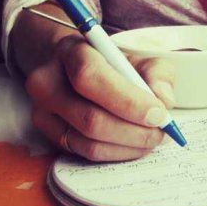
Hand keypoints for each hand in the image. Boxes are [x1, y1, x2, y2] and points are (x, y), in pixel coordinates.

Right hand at [25, 35, 176, 161]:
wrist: (76, 69)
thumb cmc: (112, 64)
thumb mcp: (139, 58)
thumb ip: (157, 74)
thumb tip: (164, 101)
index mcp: (71, 52)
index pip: (92, 77)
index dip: (128, 100)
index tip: (158, 113)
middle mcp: (47, 82)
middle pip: (91, 118)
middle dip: (134, 130)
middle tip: (162, 131)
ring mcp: (43, 112)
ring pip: (89, 141)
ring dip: (129, 146)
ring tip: (153, 138)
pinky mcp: (49, 135)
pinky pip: (86, 153)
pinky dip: (118, 153)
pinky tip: (136, 144)